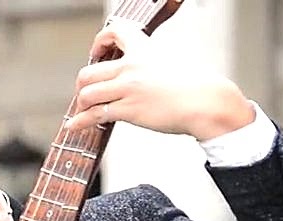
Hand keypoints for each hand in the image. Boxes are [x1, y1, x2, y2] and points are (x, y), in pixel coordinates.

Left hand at [65, 20, 253, 140]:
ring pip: (87, 93)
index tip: (97, 52)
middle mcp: (132, 66)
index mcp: (144, 50)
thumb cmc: (195, 86)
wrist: (207, 102)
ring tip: (82, 111)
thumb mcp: (171, 61)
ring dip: (80, 104)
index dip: (100, 41)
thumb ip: (150, 63)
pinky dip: (80, 122)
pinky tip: (75, 125)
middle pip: (89, 71)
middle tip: (85, 92)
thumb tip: (138, 73)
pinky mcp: (129, 108)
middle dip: (81, 85)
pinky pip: (94, 114)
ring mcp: (129, 88)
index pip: (116, 32)